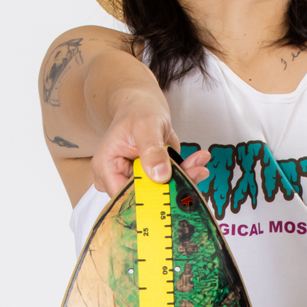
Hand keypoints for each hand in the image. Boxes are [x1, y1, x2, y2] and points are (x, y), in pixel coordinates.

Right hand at [91, 99, 209, 195]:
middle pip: (146, 196)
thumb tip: (160, 175)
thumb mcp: (145, 126)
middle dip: (173, 186)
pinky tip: (199, 161)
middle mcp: (118, 179)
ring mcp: (136, 181)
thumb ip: (151, 150)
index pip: (125, 196)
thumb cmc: (138, 112)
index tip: (175, 188)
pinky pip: (170, 183)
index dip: (149, 198)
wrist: (145, 107)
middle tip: (198, 170)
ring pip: (162, 192)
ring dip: (184, 178)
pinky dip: (186, 173)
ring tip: (200, 162)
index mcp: (106, 168)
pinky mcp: (152, 179)